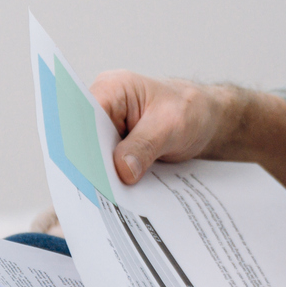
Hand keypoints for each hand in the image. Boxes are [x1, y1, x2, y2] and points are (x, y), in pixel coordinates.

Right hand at [91, 71, 237, 184]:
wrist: (203, 119)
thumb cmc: (189, 110)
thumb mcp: (172, 126)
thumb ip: (145, 145)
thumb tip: (122, 171)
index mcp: (112, 88)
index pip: (84, 115)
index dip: (82, 143)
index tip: (87, 170)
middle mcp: (103, 105)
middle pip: (84, 138)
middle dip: (90, 163)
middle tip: (96, 192)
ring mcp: (107, 127)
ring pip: (93, 154)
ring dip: (101, 175)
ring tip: (106, 199)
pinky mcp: (113, 145)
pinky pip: (106, 164)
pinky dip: (112, 178)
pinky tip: (117, 196)